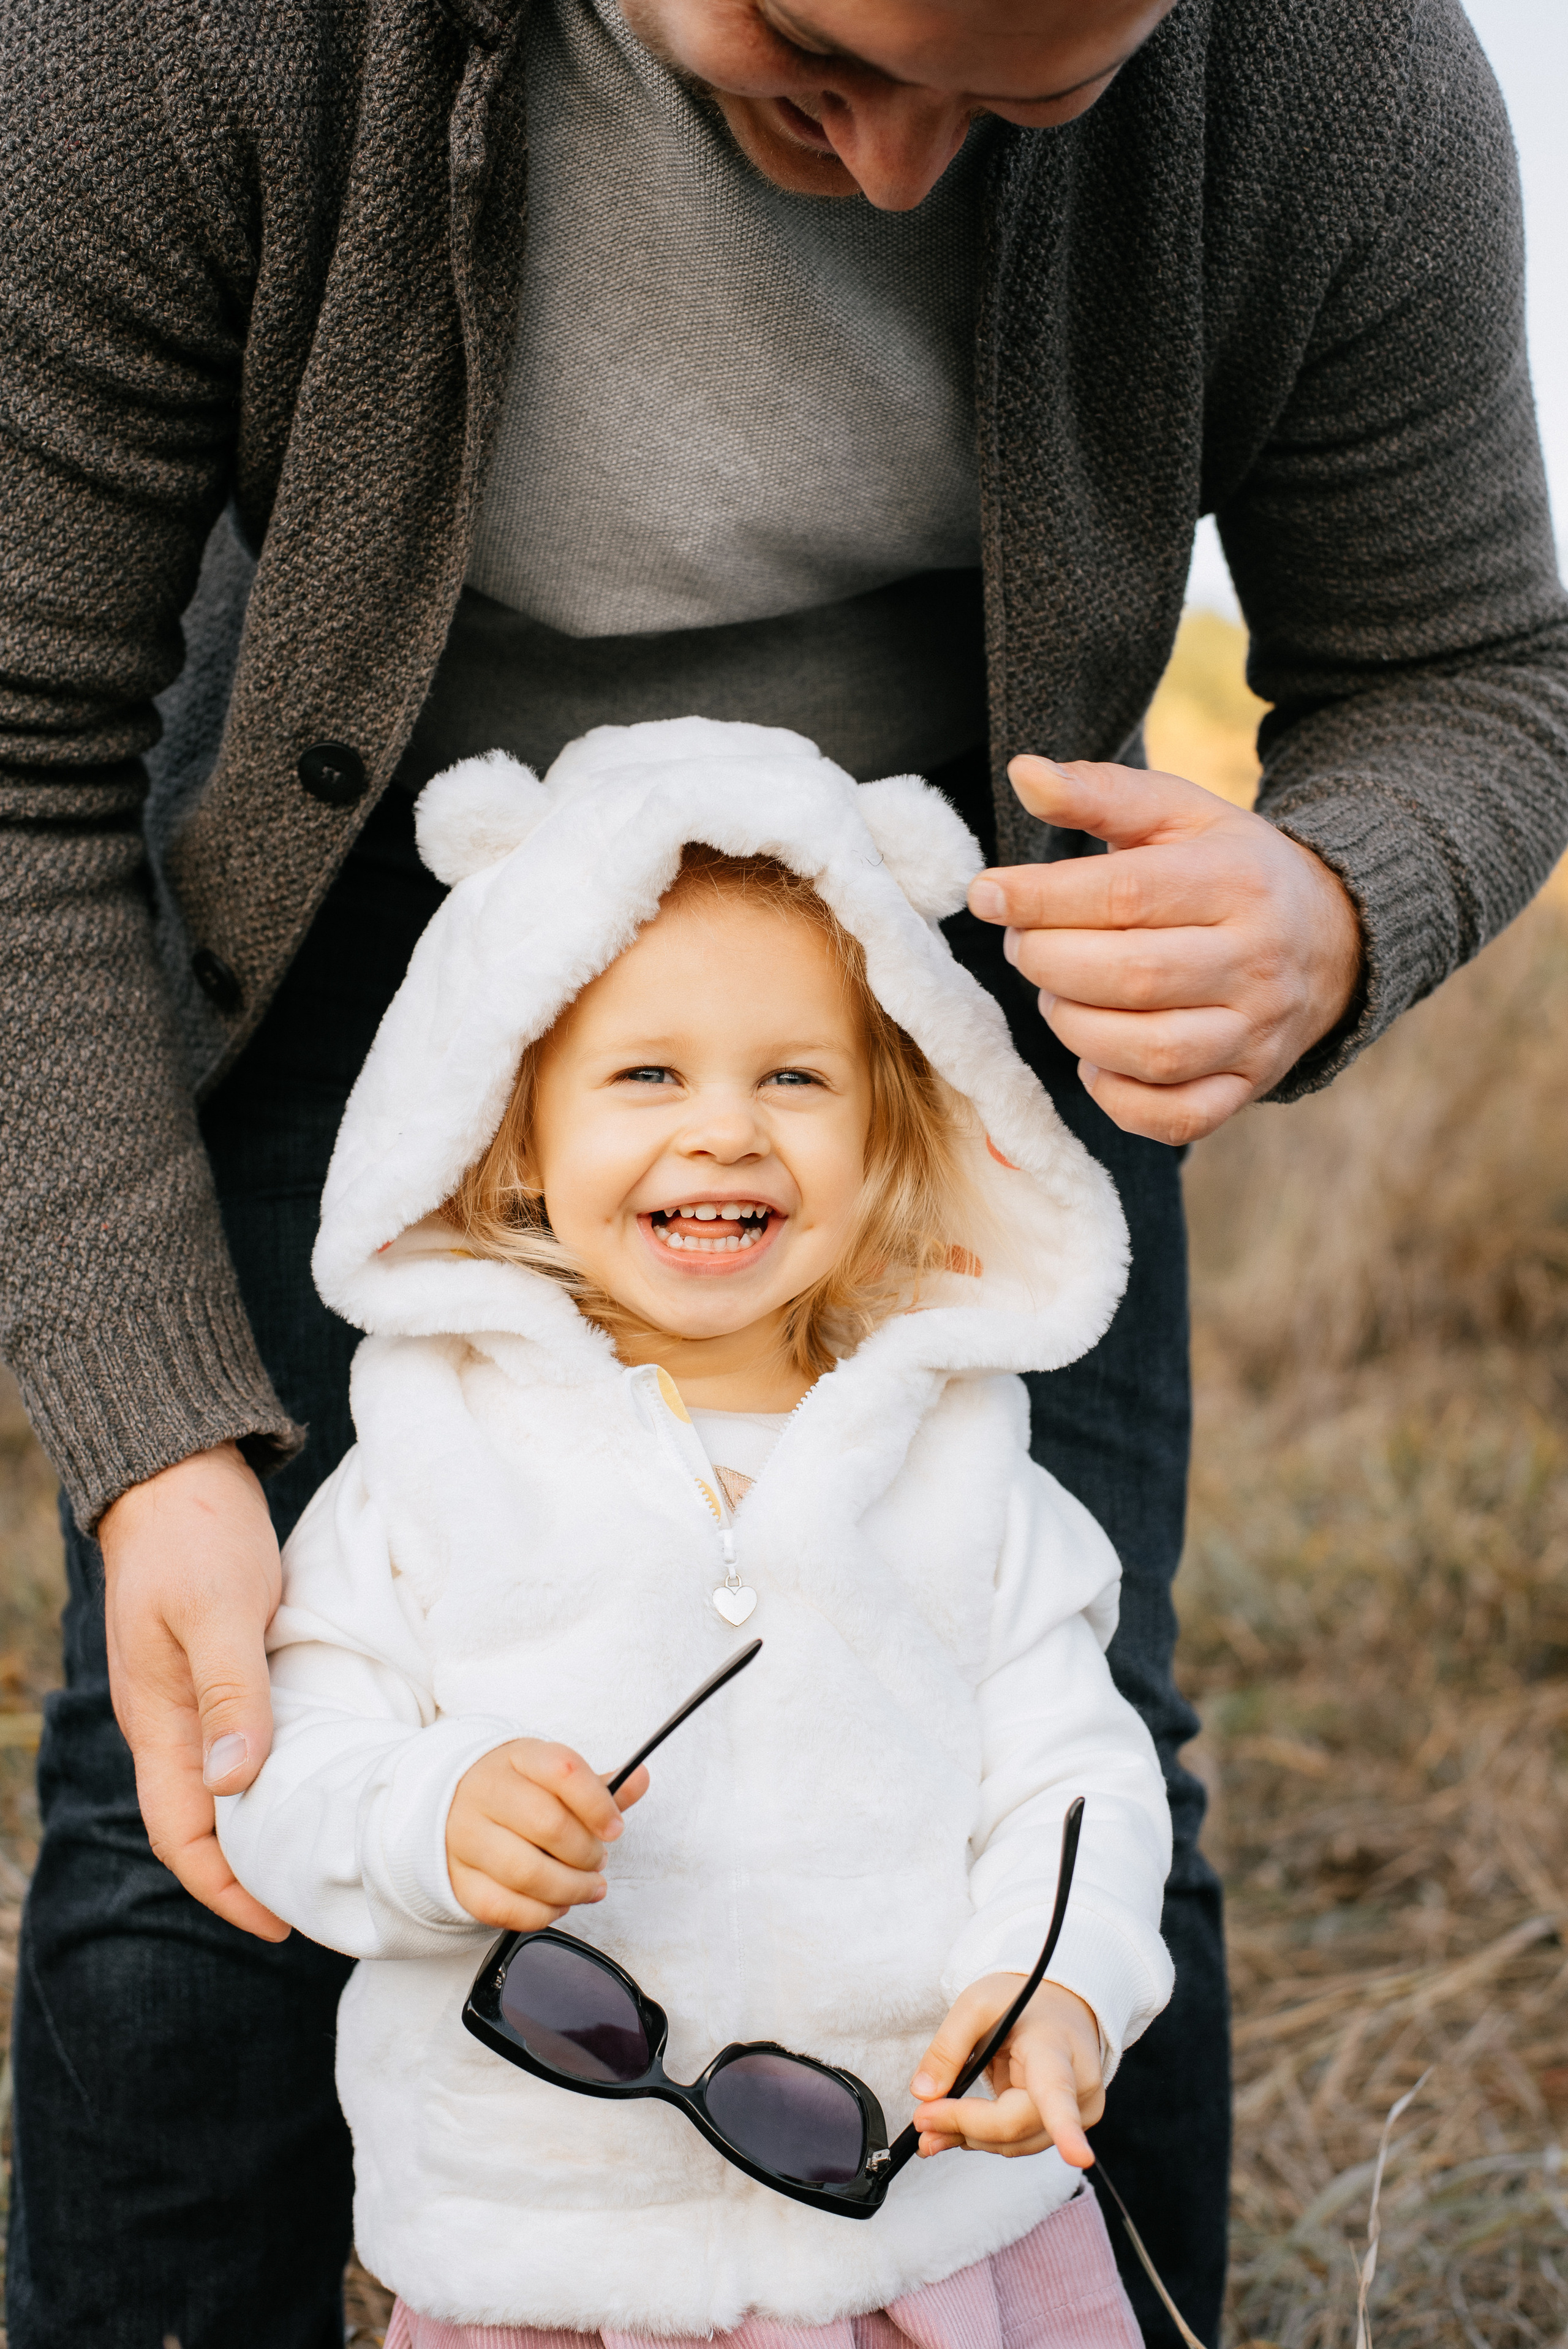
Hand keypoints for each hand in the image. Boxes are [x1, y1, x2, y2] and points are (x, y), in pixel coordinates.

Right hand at [100, 1440, 287, 1940]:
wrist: (176, 1477)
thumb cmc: (195, 1539)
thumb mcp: (217, 1612)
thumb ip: (230, 1696)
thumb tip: (235, 1786)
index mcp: (160, 1723)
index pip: (183, 1838)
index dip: (227, 1890)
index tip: (280, 1925)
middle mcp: (170, 1723)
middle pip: (202, 1824)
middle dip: (251, 1872)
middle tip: (320, 1901)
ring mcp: (190, 1697)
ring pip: (222, 1786)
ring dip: (264, 1825)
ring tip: (325, 1852)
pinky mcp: (217, 1670)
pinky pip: (239, 1743)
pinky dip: (271, 1775)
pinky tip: (317, 1775)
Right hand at [446, 1743, 649, 1932]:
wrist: (451, 1803)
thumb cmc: (516, 1792)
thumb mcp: (553, 1777)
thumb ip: (598, 1787)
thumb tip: (640, 1779)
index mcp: (517, 1759)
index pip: (563, 1771)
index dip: (598, 1804)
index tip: (615, 1828)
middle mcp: (485, 1793)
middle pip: (548, 1825)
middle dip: (587, 1852)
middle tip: (598, 1860)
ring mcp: (465, 1837)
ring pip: (525, 1872)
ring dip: (571, 1888)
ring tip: (588, 1887)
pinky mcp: (457, 1879)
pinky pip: (502, 1907)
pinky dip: (540, 1913)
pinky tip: (557, 1903)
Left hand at [909, 1975, 1103, 2164]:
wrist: (1061, 2002)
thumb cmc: (1024, 1999)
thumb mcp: (977, 2005)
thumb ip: (948, 2048)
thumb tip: (924, 2094)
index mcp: (1056, 2050)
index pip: (1058, 2094)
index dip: (1067, 2130)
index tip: (1078, 2158)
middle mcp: (1078, 2087)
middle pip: (1014, 2126)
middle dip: (964, 2127)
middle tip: (922, 2122)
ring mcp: (1079, 2111)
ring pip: (1016, 2142)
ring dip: (971, 2138)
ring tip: (931, 2131)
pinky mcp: (1071, 2126)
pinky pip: (1021, 2140)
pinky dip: (987, 2137)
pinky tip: (959, 2128)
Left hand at [968, 755, 1363, 1144]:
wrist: (1329, 937)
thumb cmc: (1228, 870)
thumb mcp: (1178, 814)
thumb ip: (1099, 792)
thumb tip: (1024, 774)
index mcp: (1239, 882)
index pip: (1124, 895)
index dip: (1039, 898)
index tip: (986, 894)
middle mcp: (1258, 961)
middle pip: (1130, 977)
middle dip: (1048, 963)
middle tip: (1021, 945)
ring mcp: (1258, 1032)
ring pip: (1150, 1051)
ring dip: (1074, 1027)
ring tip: (1055, 992)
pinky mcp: (1249, 1085)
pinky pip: (1177, 1117)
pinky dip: (1119, 1097)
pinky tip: (1095, 1059)